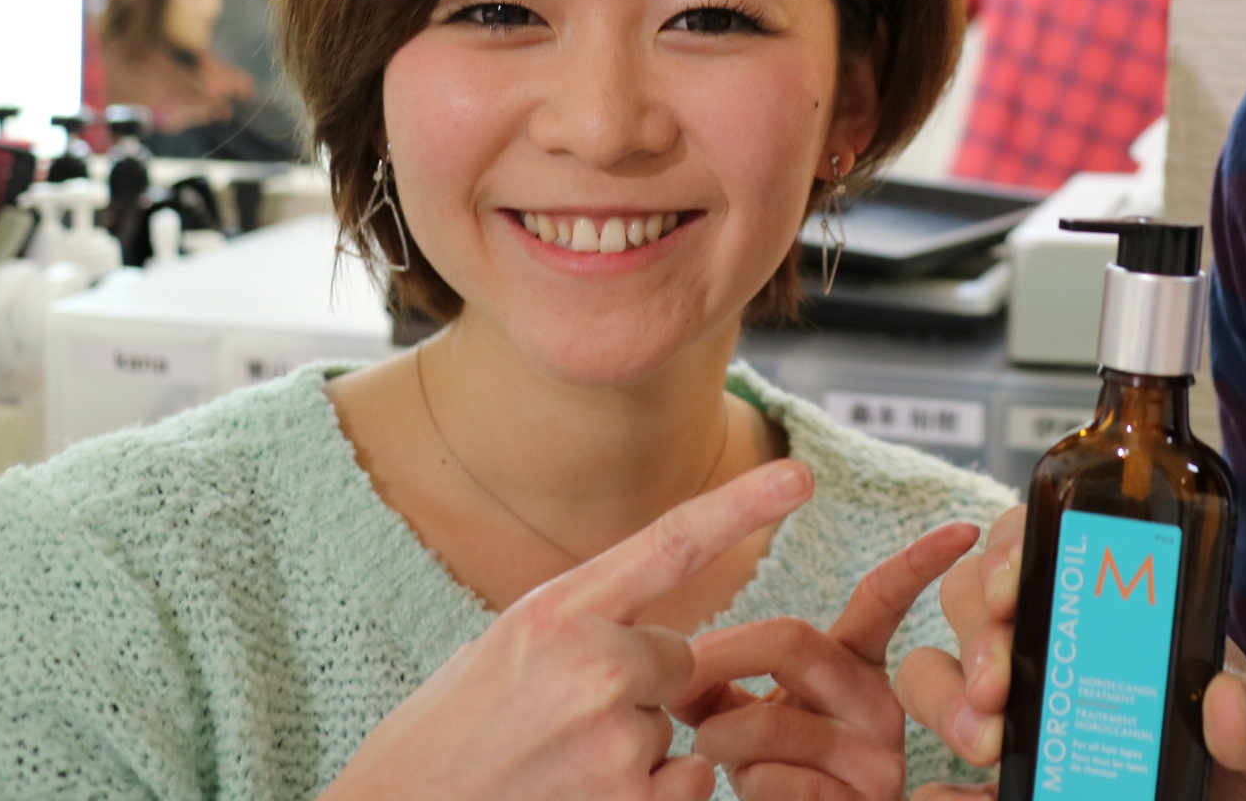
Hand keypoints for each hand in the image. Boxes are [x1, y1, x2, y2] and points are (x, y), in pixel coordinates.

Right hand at [324, 458, 814, 800]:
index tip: (801, 476)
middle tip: (557, 724)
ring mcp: (617, 740)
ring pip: (675, 728)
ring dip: (634, 750)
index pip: (668, 545)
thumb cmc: (445, 743)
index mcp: (554, 613)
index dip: (741, 506)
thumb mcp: (503, 654)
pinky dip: (648, 798)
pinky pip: (686, 782)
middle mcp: (594, 667)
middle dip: (638, 687)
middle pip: (677, 658)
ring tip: (554, 769)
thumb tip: (660, 637)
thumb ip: (582, 628)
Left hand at [673, 520, 980, 800]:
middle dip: (720, 655)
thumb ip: (719, 682)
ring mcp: (877, 755)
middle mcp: (880, 702)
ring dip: (718, 738)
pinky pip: (778, 779)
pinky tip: (757, 790)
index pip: (884, 598)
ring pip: (770, 720)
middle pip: (793, 640)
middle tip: (676, 680)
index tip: (965, 528)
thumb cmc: (774, 771)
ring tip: (714, 753)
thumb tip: (677, 666)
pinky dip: (747, 784)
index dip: (919, 560)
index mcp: (859, 665)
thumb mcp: (753, 713)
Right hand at [897, 502, 1245, 800]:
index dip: (1011, 550)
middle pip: (977, 602)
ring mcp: (1039, 728)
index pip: (1048, 550)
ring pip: (940, 676)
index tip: (1014, 589)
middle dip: (972, 629)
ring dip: (944, 697)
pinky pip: (947, 784)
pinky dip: (938, 790)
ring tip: (987, 743)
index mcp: (1131, 629)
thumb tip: (1228, 702)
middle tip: (998, 683)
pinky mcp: (1021, 793)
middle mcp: (1069, 663)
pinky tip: (954, 800)